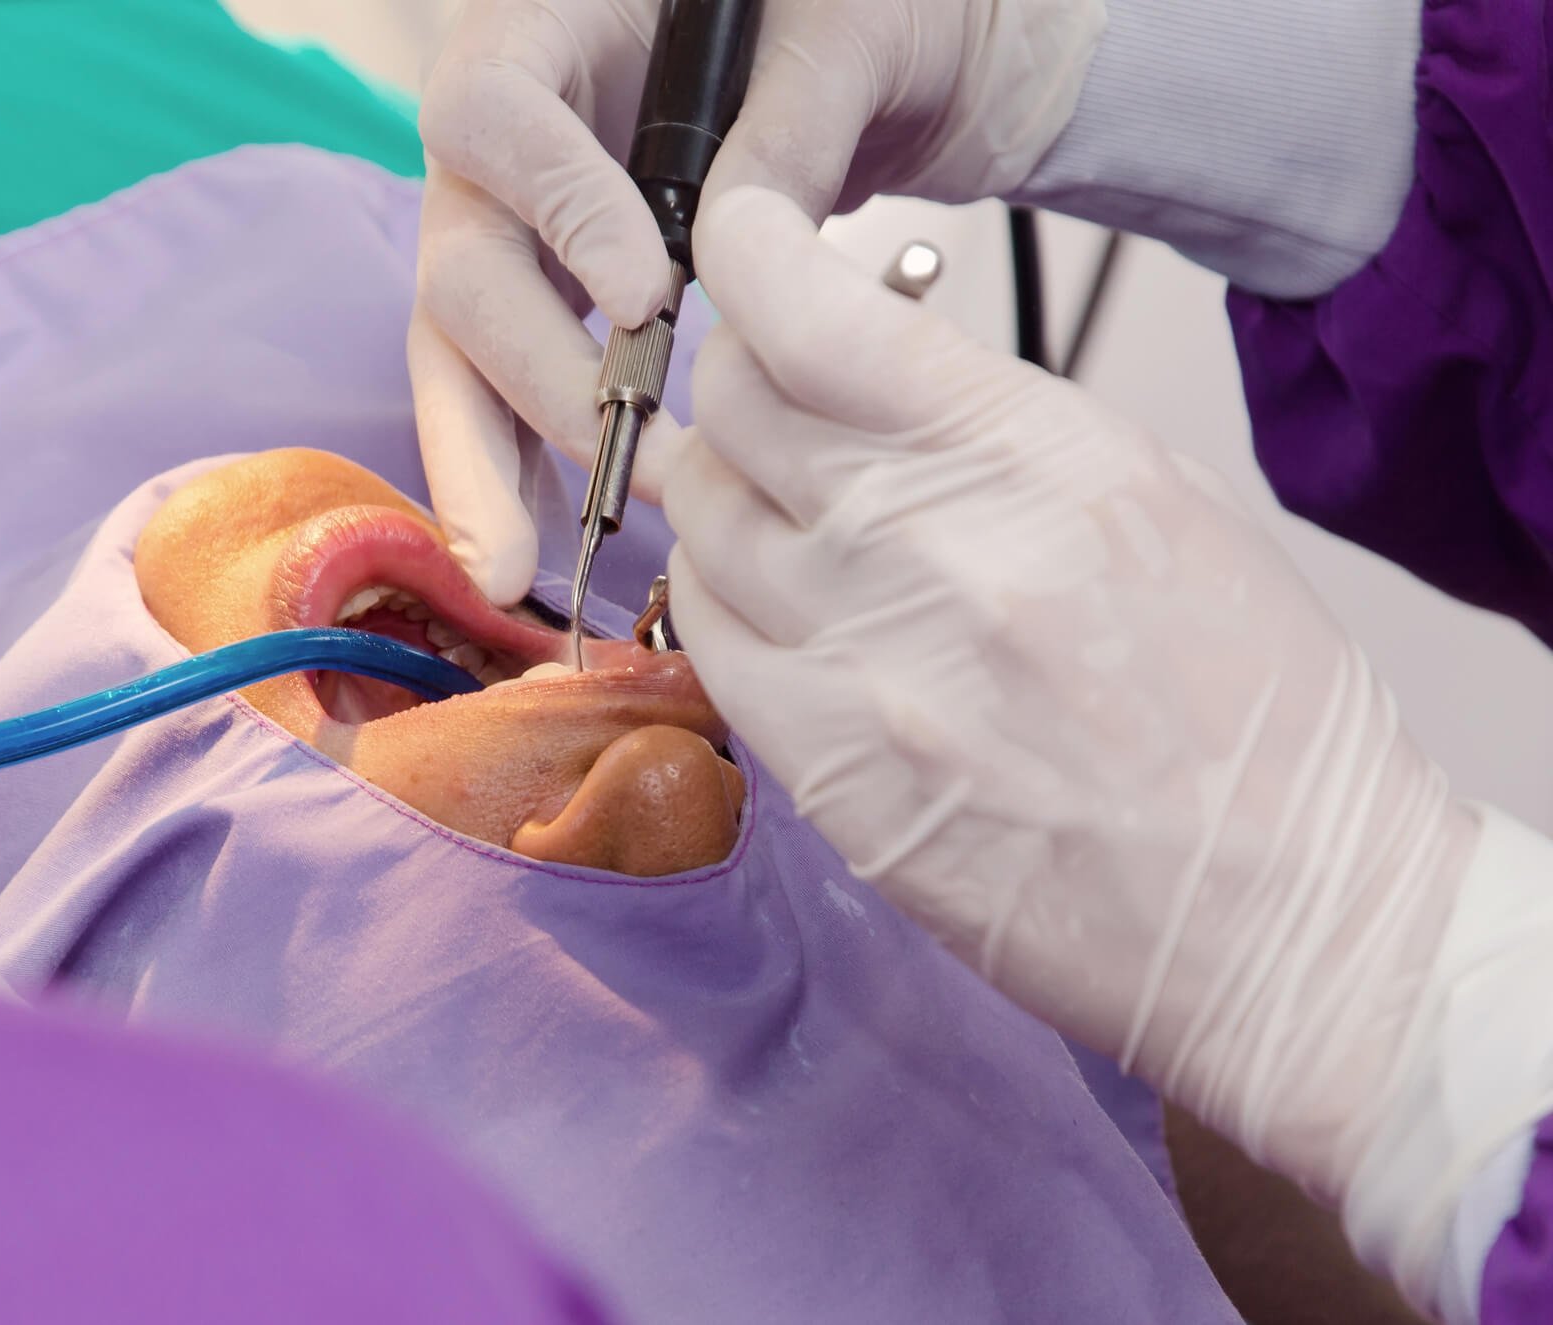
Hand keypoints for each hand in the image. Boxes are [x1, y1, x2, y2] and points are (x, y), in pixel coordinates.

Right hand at [411, 0, 1103, 602]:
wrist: (856, 43)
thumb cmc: (842, 7)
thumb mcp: (838, 35)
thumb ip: (788, 130)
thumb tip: (738, 255)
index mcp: (547, 21)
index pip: (492, 109)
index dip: (554, 206)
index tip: (648, 294)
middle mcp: (507, 128)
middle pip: (462, 256)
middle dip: (525, 372)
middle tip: (611, 456)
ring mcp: (518, 217)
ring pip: (462, 340)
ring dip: (485, 457)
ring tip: (506, 567)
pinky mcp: (550, 288)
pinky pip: (507, 378)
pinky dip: (522, 461)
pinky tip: (531, 544)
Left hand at [662, 187, 1477, 1209]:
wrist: (1282, 919)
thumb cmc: (1252, 714)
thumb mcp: (1152, 501)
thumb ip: (990, 423)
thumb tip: (865, 365)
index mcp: (1035, 454)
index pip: (811, 314)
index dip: (747, 258)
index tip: (740, 251)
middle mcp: (929, 545)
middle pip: (732, 408)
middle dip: (733, 382)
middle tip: (761, 402)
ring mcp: (863, 663)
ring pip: (699, 520)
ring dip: (718, 493)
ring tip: (774, 512)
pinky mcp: (823, 771)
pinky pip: (699, 640)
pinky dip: (712, 598)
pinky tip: (763, 604)